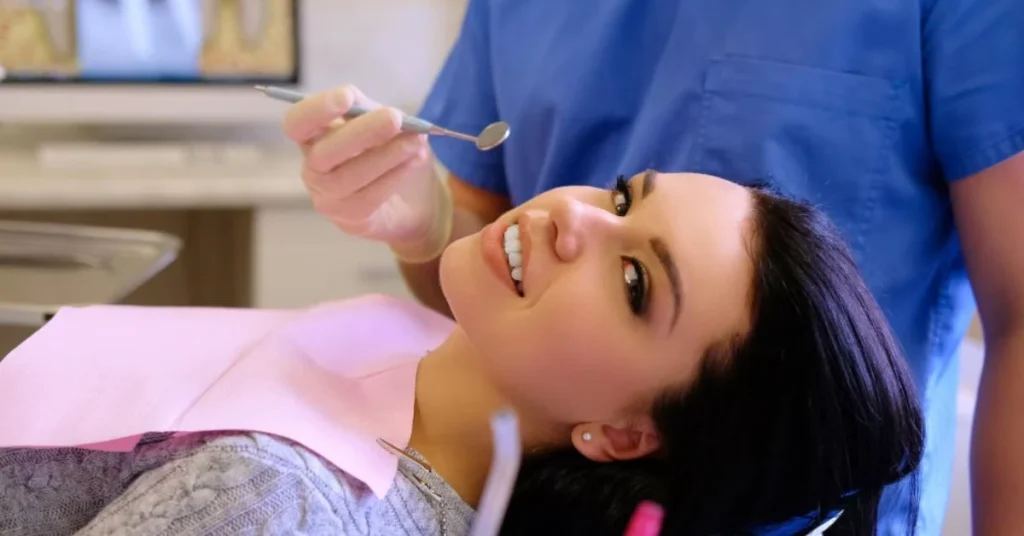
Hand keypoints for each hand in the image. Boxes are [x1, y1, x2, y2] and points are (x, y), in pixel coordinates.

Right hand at [282, 85, 451, 261]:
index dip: (316, 110)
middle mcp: (314, 169)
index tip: (347, 96)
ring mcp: (328, 198)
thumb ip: (373, 112)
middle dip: (362, 131)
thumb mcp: (381, 124)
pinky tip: (415, 161)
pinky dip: (395, 176)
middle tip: (395, 117)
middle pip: (324, 152)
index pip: (297, 124)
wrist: (413, 201)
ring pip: (349, 176)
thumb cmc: (389, 153)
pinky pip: (370, 196)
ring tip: (416, 141)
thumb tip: (383, 111)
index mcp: (314, 138)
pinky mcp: (350, 219)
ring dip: (386, 155)